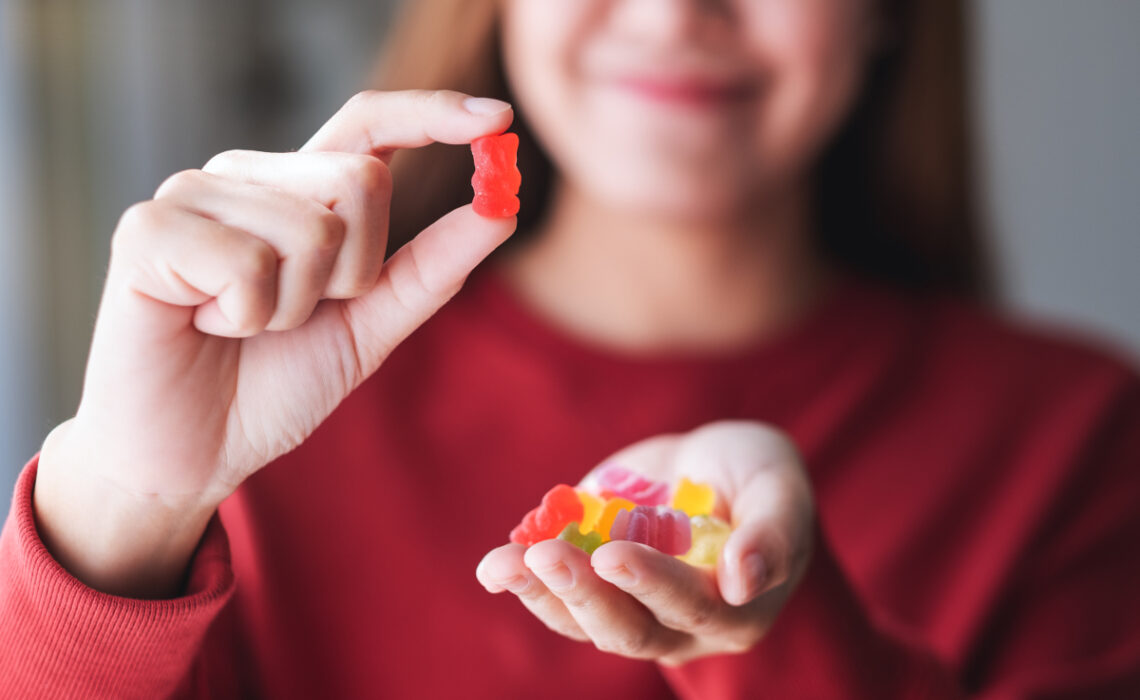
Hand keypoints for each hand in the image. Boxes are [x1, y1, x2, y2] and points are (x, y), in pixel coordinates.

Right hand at [35, 90, 516, 596]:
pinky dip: (245, 316)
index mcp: (297, 191)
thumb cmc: (272, 385)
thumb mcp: (369, 326)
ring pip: (310, 230)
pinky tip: (204, 325)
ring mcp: (192, 195)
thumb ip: (430, 268)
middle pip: (360, 180)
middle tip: (296, 316)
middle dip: (353, 275)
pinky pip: (248, 262)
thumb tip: (500, 210)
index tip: (499, 118)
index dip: (434, 113)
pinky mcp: (146, 230)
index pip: (370, 125)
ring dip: (294, 308)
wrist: (192, 453)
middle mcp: (247, 177)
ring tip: (242, 326)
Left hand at [476, 421, 814, 665]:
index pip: (690, 607)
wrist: (713, 462)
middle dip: (584, 594)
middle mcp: (678, 625)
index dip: (652, 584)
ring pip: (583, 621)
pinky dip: (524, 581)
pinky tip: (495, 565)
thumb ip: (772, 534)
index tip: (613, 554)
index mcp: (734, 611)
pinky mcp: (592, 583)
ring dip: (540, 594)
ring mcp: (629, 608)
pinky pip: (556, 597)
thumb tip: (743, 581)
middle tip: (548, 557)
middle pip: (628, 630)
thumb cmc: (759, 475)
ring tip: (502, 566)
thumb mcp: (780, 489)